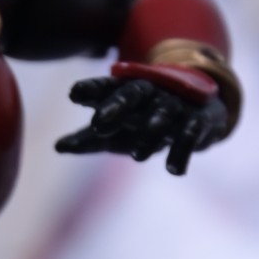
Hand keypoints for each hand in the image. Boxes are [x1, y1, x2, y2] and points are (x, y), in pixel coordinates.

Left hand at [55, 75, 228, 176]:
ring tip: (138, 156)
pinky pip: (192, 132)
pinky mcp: (200, 119)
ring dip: (152, 129)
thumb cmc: (146, 124)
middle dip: (117, 106)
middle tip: (99, 123)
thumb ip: (88, 140)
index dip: (91, 90)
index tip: (73, 94)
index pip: (107, 87)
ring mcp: (177, 104)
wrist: (200, 115)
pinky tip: (173, 171)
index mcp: (128, 91)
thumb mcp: (116, 132)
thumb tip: (57, 147)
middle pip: (133, 94)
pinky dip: (184, 150)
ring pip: (164, 112)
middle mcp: (152, 92)